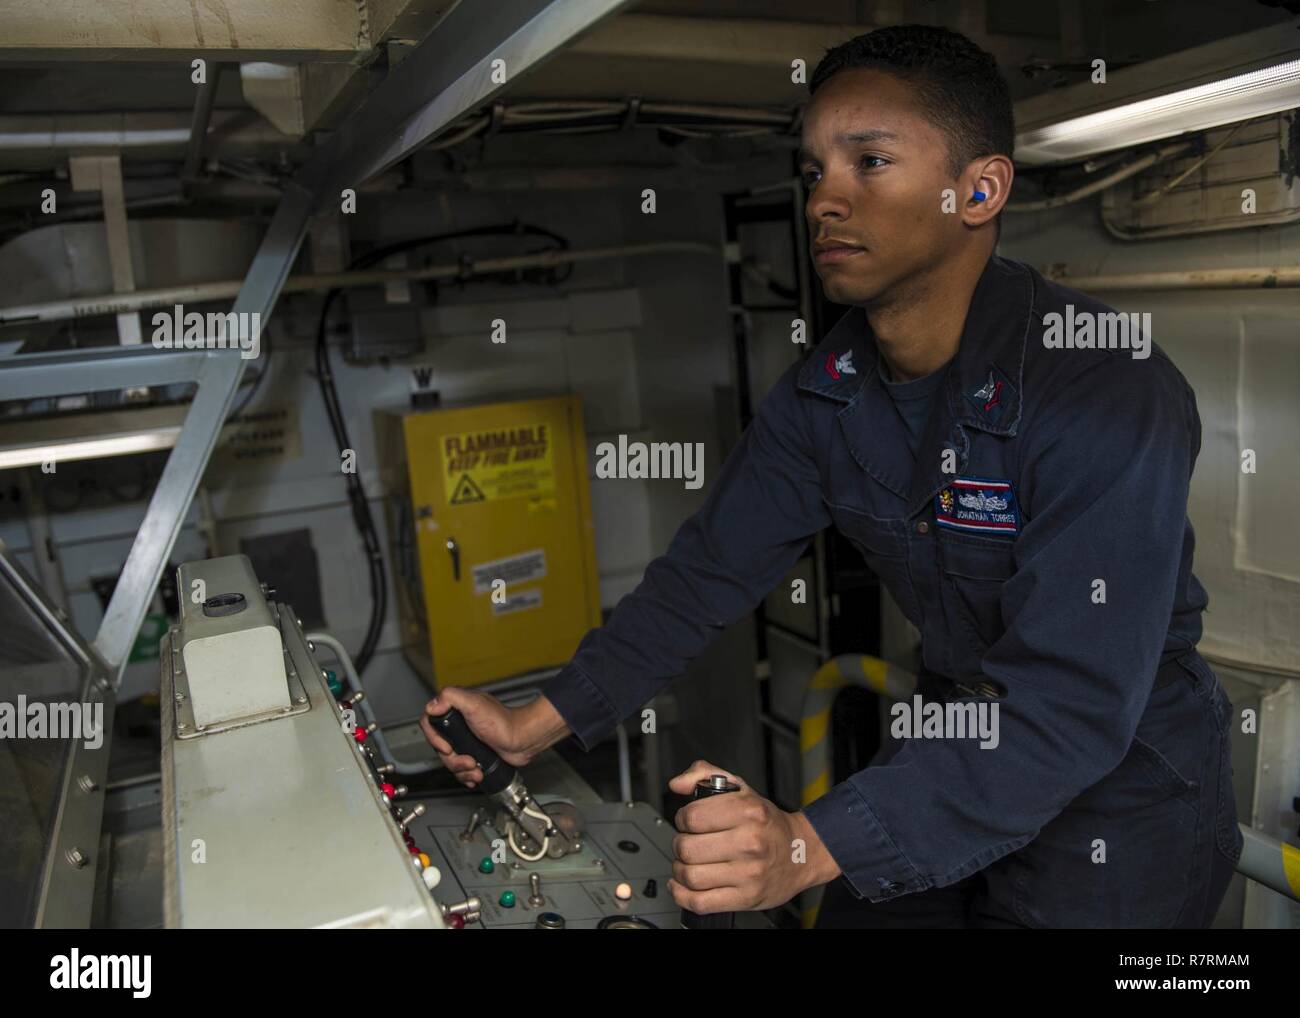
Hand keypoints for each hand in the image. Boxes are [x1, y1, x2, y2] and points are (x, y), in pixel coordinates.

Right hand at [419, 688, 566, 788]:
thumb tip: (432, 705)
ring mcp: (465, 741)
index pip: (429, 723)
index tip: (447, 747)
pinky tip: (477, 774)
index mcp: (455, 710)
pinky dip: (467, 775)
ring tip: (476, 769)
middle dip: (453, 760)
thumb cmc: (504, 721)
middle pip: (439, 747)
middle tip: (468, 760)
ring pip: (449, 761)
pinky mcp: (473, 754)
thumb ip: (451, 697)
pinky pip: (460, 769)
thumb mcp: (475, 703)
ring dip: (461, 770)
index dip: (435, 739)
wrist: (523, 740)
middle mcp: (458, 725)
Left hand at [667, 760, 840, 913]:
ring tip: (687, 863)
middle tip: (688, 843)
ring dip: (680, 870)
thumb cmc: (768, 823)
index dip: (682, 819)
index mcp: (748, 811)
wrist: (802, 853)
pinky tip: (682, 886)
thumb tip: (677, 784)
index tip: (687, 822)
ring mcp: (749, 873)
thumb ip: (705, 775)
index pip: (692, 817)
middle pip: (687, 848)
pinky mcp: (746, 898)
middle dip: (679, 845)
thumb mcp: (741, 787)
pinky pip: (700, 902)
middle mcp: (750, 842)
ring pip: (690, 876)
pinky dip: (682, 895)